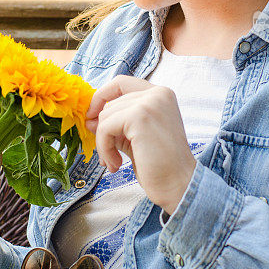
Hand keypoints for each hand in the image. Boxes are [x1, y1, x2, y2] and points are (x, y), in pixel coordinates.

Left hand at [85, 76, 195, 215]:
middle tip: (108, 155)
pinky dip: (104, 148)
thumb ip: (118, 122)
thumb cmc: (159, 165)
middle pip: (110, 103)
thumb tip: (89, 119)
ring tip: (114, 162)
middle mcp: (158, 93)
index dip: (102, 97)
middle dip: (103, 130)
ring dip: (103, 143)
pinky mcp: (140, 115)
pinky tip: (115, 164)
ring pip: (105, 116)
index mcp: (160, 94)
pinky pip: (105, 128)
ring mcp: (150, 102)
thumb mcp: (136, 136)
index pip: (121, 83)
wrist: (179, 185)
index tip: (92, 118)